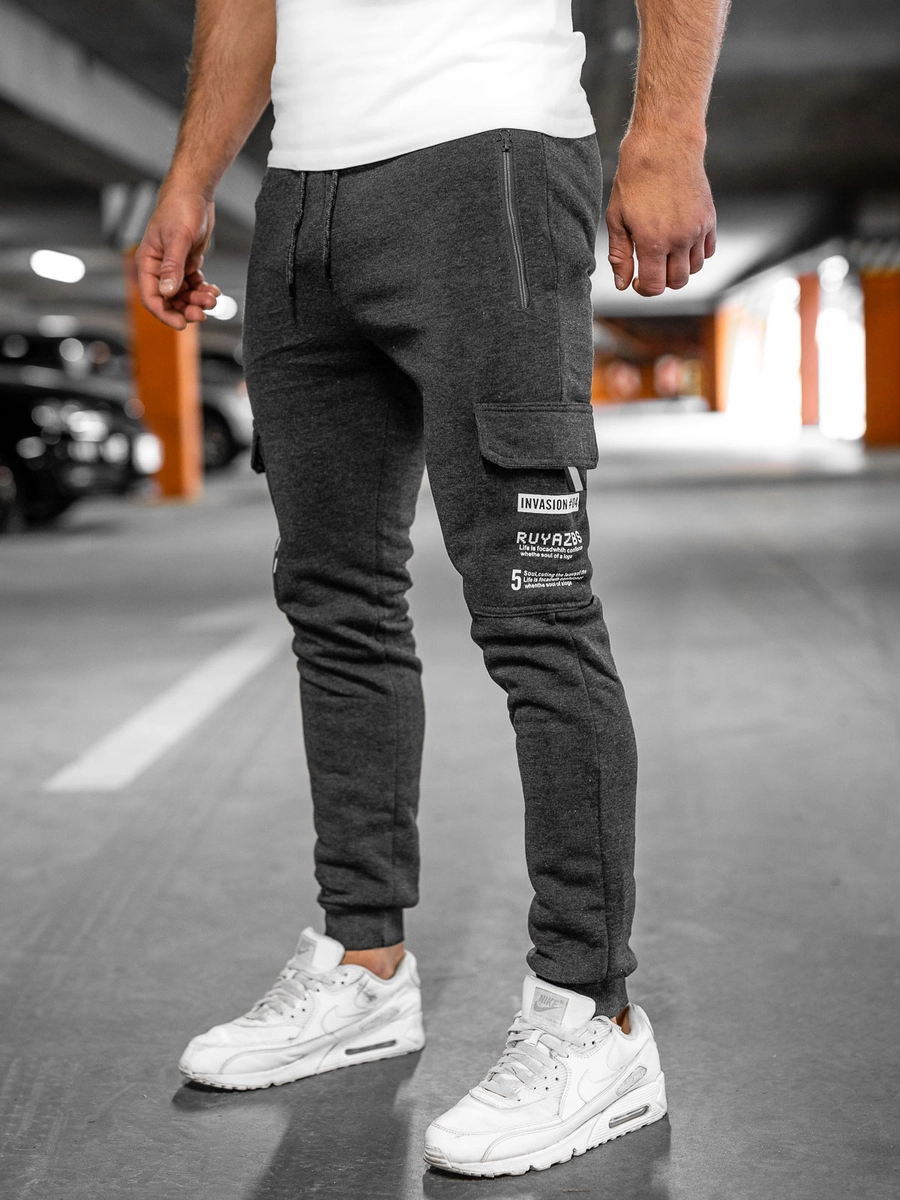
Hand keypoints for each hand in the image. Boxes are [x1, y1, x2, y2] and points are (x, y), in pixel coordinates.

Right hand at [136, 188, 219, 328]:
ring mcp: (173, 267)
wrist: (194, 193)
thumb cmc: (180, 209)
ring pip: (184, 295)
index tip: (183, 324)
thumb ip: (172, 267)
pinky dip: (203, 290)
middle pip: (169, 300)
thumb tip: (167, 292)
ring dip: (198, 300)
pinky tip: (214, 290)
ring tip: (213, 297)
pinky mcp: (187, 264)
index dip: (165, 314)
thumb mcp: (178, 238)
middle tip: (205, 312)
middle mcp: (158, 268)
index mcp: (148, 262)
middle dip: (187, 309)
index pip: (151, 297)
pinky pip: (194, 285)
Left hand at [606, 133, 716, 296]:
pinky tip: (681, 243)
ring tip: (665, 253)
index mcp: (653, 242)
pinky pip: (707, 251)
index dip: (644, 288)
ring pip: (694, 269)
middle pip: (678, 282)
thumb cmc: (634, 180)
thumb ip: (620, 255)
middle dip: (662, 281)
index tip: (637, 280)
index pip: (655, 286)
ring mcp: (698, 229)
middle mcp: (680, 239)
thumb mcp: (617, 218)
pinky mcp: (709, 218)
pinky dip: (695, 254)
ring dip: (679, 268)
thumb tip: (623, 284)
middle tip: (650, 268)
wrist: (664, 146)